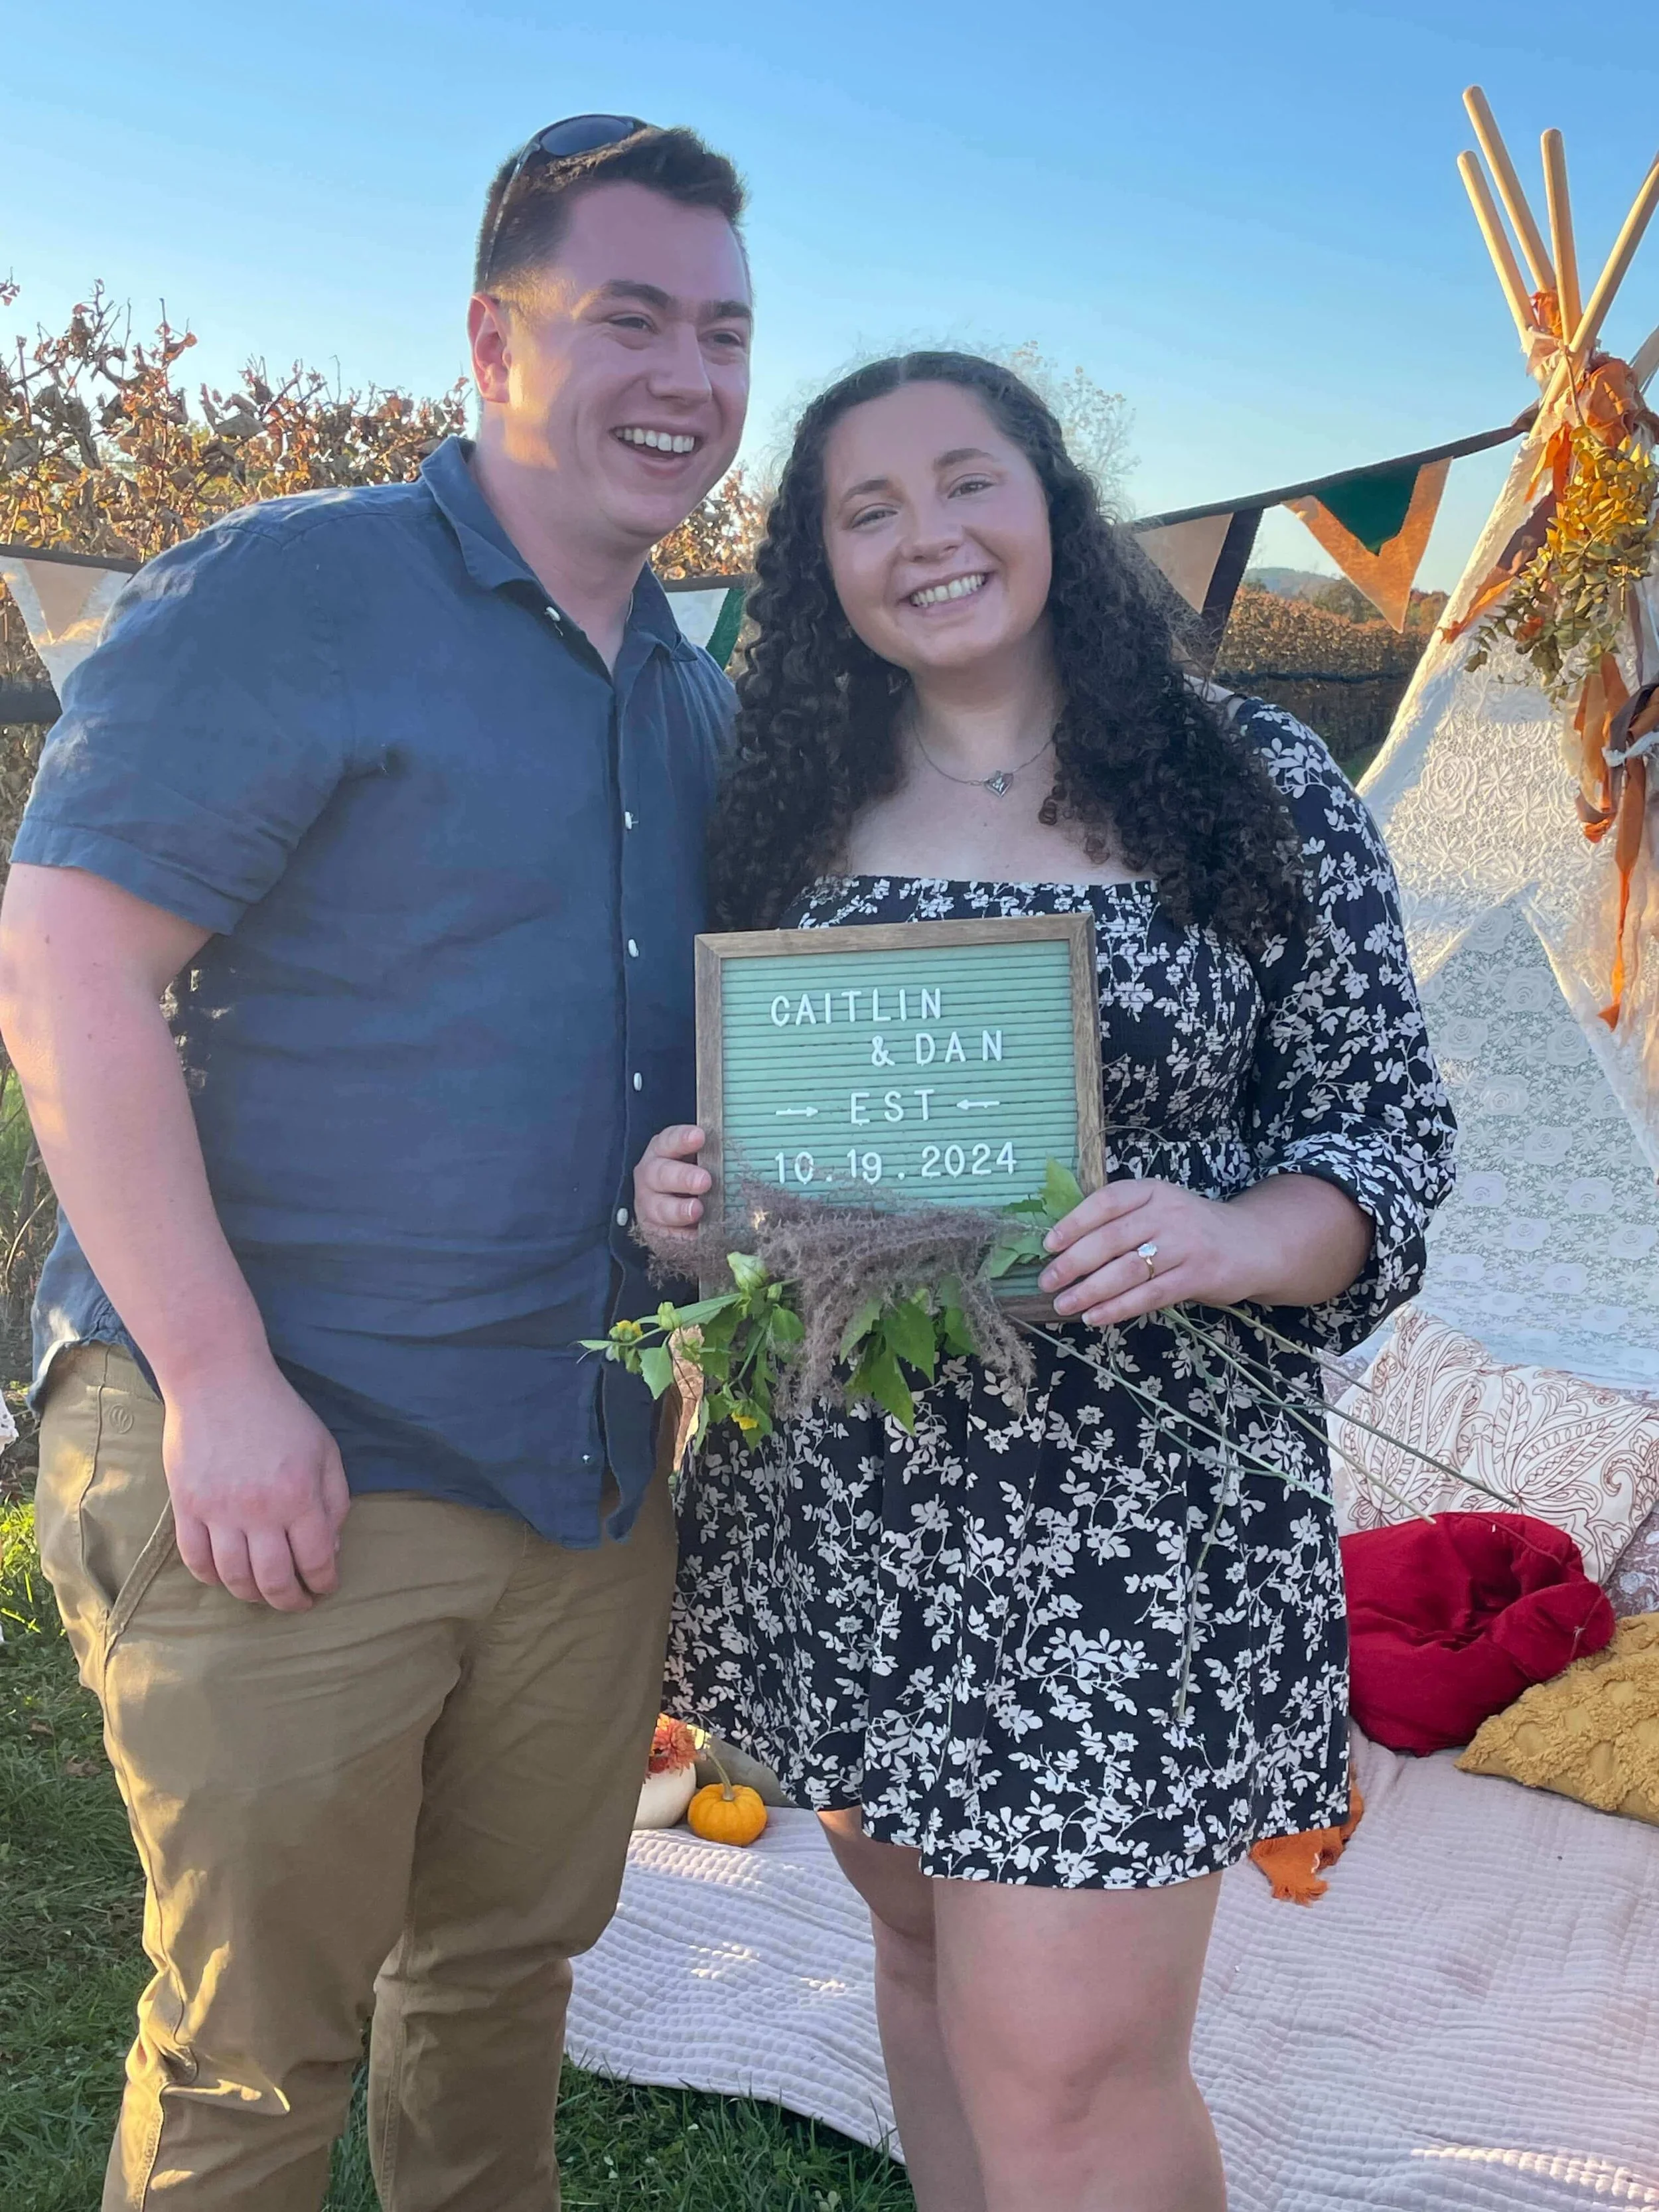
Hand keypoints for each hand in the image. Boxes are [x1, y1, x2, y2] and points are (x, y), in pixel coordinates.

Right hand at [161, 1356, 350, 1611]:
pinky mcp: (186, 1507)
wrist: (219, 1381)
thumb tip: (330, 1547)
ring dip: (252, 1595)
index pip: (317, 1560)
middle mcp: (259, 1511)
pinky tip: (226, 1576)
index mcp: (299, 1496)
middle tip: (298, 1602)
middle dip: (290, 1600)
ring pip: (234, 1578)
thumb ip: (334, 1499)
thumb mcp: (324, 1450)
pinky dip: (211, 1577)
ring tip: (264, 1593)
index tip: (325, 1588)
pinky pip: (195, 1560)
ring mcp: (218, 1511)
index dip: (324, 1582)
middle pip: (274, 1580)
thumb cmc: (280, 1413)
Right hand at [635, 1124, 710, 1240]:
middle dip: (683, 1177)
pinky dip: (680, 1236)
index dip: (683, 1138)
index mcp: (662, 1149)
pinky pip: (665, 1234)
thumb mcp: (697, 1156)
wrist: (665, 1199)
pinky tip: (695, 1236)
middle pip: (662, 1174)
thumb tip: (745, 1152)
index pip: (669, 1140)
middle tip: (705, 1181)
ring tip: (697, 1211)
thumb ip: (712, 1154)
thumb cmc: (690, 1170)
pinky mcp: (654, 1228)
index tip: (700, 1137)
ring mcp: (649, 1202)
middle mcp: (651, 1174)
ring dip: (679, 1210)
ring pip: (659, 1207)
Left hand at [1038, 1179, 1258, 1328]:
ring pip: (1128, 1270)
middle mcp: (1169, 1213)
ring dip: (1090, 1291)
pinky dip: (1118, 1308)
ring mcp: (1185, 1246)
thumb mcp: (1161, 1208)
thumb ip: (1123, 1220)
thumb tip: (1065, 1246)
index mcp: (1153, 1190)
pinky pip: (1149, 1295)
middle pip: (1111, 1238)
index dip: (1074, 1223)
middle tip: (1048, 1281)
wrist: (1253, 1244)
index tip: (1048, 1245)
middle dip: (1073, 1263)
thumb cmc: (1192, 1228)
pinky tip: (1095, 1317)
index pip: (1106, 1202)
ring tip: (1063, 1305)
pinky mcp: (1198, 1277)